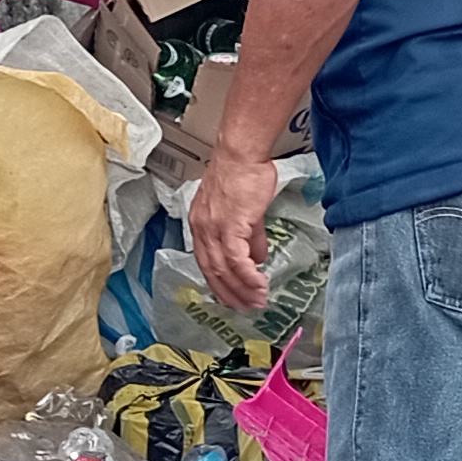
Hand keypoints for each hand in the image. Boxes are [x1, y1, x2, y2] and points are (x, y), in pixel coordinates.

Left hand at [196, 151, 283, 310]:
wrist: (242, 153)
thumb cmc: (243, 172)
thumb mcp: (244, 209)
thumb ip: (251, 237)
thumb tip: (257, 257)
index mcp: (201, 224)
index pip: (206, 262)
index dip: (220, 283)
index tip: (233, 296)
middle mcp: (202, 228)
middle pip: (212, 271)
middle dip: (231, 293)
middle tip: (246, 307)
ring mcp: (214, 228)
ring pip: (224, 269)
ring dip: (242, 289)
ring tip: (257, 301)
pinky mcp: (230, 226)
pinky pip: (238, 260)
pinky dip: (248, 277)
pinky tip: (260, 285)